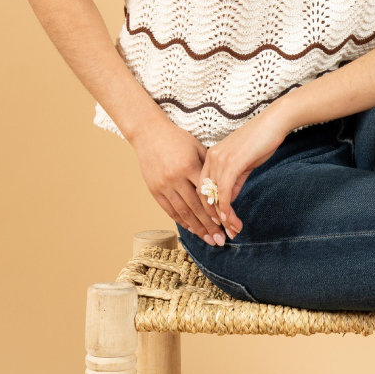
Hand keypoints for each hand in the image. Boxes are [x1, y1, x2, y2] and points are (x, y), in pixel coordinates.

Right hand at [130, 116, 225, 244]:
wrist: (148, 133)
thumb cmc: (177, 138)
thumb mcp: (197, 147)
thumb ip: (208, 167)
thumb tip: (221, 185)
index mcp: (189, 166)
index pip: (206, 194)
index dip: (216, 210)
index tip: (226, 223)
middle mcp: (175, 179)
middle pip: (195, 208)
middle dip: (209, 226)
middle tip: (220, 240)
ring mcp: (163, 186)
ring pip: (182, 212)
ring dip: (196, 228)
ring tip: (208, 240)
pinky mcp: (154, 190)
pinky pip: (169, 210)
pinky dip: (181, 221)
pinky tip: (191, 229)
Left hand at [198, 103, 290, 239]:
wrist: (274, 122)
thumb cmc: (261, 140)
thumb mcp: (244, 164)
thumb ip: (234, 181)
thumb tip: (227, 200)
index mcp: (212, 157)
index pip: (203, 188)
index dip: (208, 208)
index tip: (217, 224)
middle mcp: (211, 158)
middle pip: (204, 195)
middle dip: (212, 217)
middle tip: (223, 233)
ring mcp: (220, 160)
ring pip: (213, 196)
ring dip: (222, 217)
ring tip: (232, 230)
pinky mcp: (231, 163)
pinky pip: (223, 191)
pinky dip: (225, 207)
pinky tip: (230, 219)